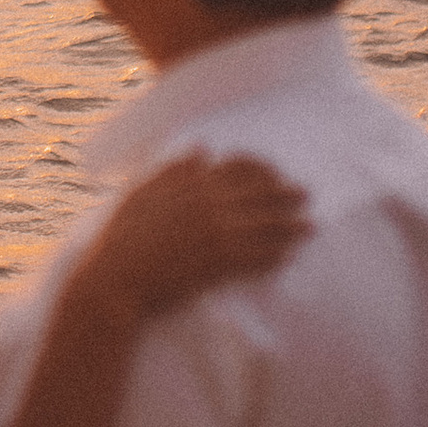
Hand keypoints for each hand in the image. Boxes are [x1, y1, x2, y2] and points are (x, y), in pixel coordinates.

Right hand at [76, 152, 307, 322]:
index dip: (262, 169)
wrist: (116, 278)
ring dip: (291, 227)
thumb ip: (175, 169)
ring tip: (310, 227)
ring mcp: (216, 233)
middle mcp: (209, 203)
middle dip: (286, 195)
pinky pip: (257, 258)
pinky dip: (275, 256)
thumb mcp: (142, 190)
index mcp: (191, 182)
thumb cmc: (122, 235)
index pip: (238, 168)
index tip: (275, 172)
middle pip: (260, 195)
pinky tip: (288, 257)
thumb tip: (204, 148)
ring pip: (265, 227)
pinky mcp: (219, 264)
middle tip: (306, 196)